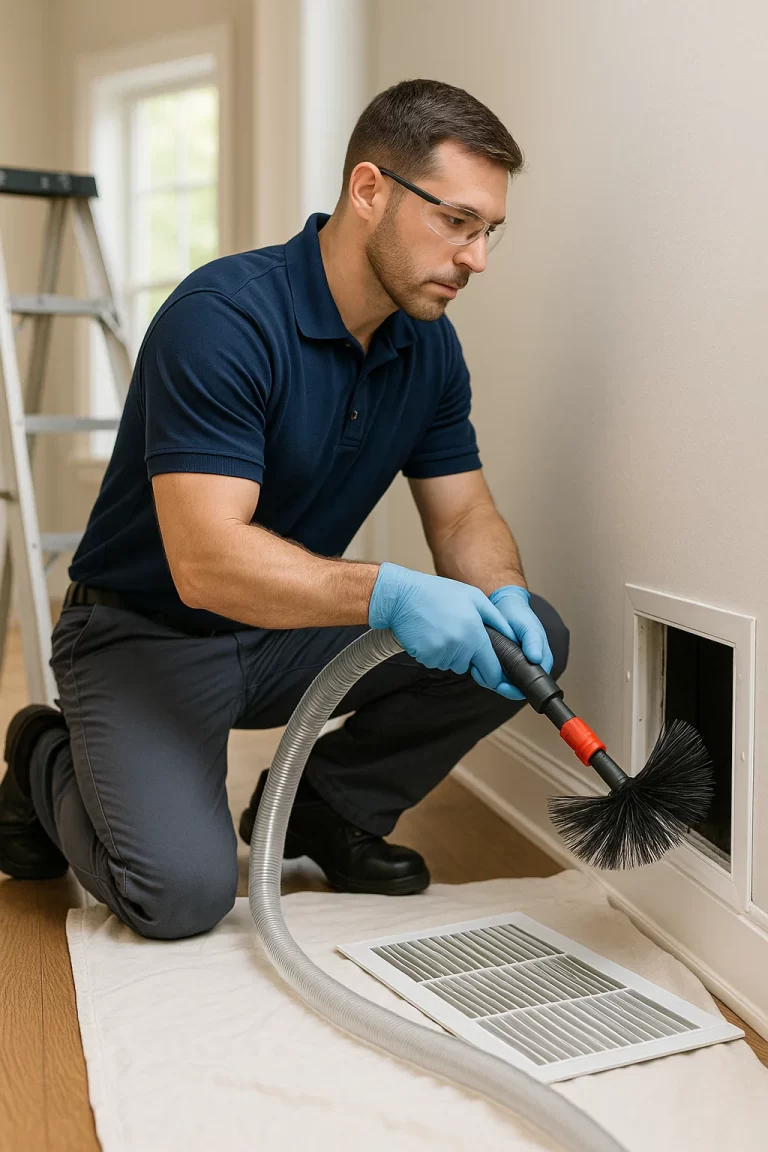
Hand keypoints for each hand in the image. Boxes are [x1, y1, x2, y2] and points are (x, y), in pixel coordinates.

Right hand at [368, 562, 516, 691]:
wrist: (403, 597)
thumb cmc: (439, 594)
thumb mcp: (474, 598)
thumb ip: (497, 620)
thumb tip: (513, 638)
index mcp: (475, 634)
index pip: (491, 669)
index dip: (494, 675)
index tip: (493, 675)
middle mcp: (459, 647)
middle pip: (470, 667)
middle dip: (467, 656)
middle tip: (457, 630)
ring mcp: (441, 654)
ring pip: (453, 664)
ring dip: (450, 653)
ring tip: (442, 628)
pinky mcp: (426, 658)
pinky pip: (437, 662)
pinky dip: (435, 653)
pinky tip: (430, 635)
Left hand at [472, 584, 552, 701]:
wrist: (503, 605)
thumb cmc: (520, 615)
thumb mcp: (528, 626)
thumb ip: (533, 641)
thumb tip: (536, 659)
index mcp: (540, 661)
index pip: (533, 684)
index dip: (518, 690)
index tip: (503, 686)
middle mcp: (526, 667)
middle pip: (515, 688)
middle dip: (501, 687)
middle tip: (487, 679)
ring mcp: (511, 666)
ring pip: (501, 683)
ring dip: (489, 679)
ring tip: (478, 670)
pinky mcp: (498, 663)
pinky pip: (490, 674)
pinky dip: (482, 672)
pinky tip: (475, 666)